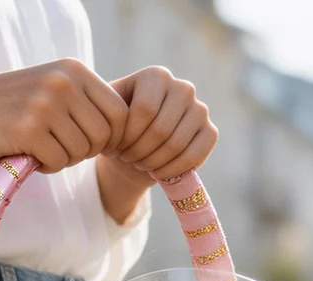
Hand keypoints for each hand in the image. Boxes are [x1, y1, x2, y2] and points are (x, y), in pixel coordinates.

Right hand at [0, 58, 130, 192]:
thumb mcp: (51, 90)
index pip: (120, 114)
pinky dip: (45, 166)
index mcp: (75, 70)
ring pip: (82, 152)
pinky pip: (58, 162)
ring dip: (64, 159)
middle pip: (104, 137)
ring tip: (39, 147)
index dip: (107, 138)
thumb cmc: (9, 109)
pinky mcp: (29, 130)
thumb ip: (86, 103)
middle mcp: (64, 82)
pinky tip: (27, 154)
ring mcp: (46, 104)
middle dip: (85, 151)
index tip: (82, 142)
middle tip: (57, 147)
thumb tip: (127, 131)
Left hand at [94, 67, 216, 223]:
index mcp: (156, 76)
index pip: (145, 111)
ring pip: (177, 145)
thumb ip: (103, 108)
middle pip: (161, 130)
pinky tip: (158, 172)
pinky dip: (173, 170)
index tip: (115, 147)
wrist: (134, 150)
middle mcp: (183, 87)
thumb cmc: (116, 130)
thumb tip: (106, 117)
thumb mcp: (104, 115)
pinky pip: (195, 155)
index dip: (127, 137)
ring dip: (153, 163)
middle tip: (128, 159)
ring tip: (140, 164)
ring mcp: (199, 109)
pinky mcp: (210, 132)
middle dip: (139, 152)